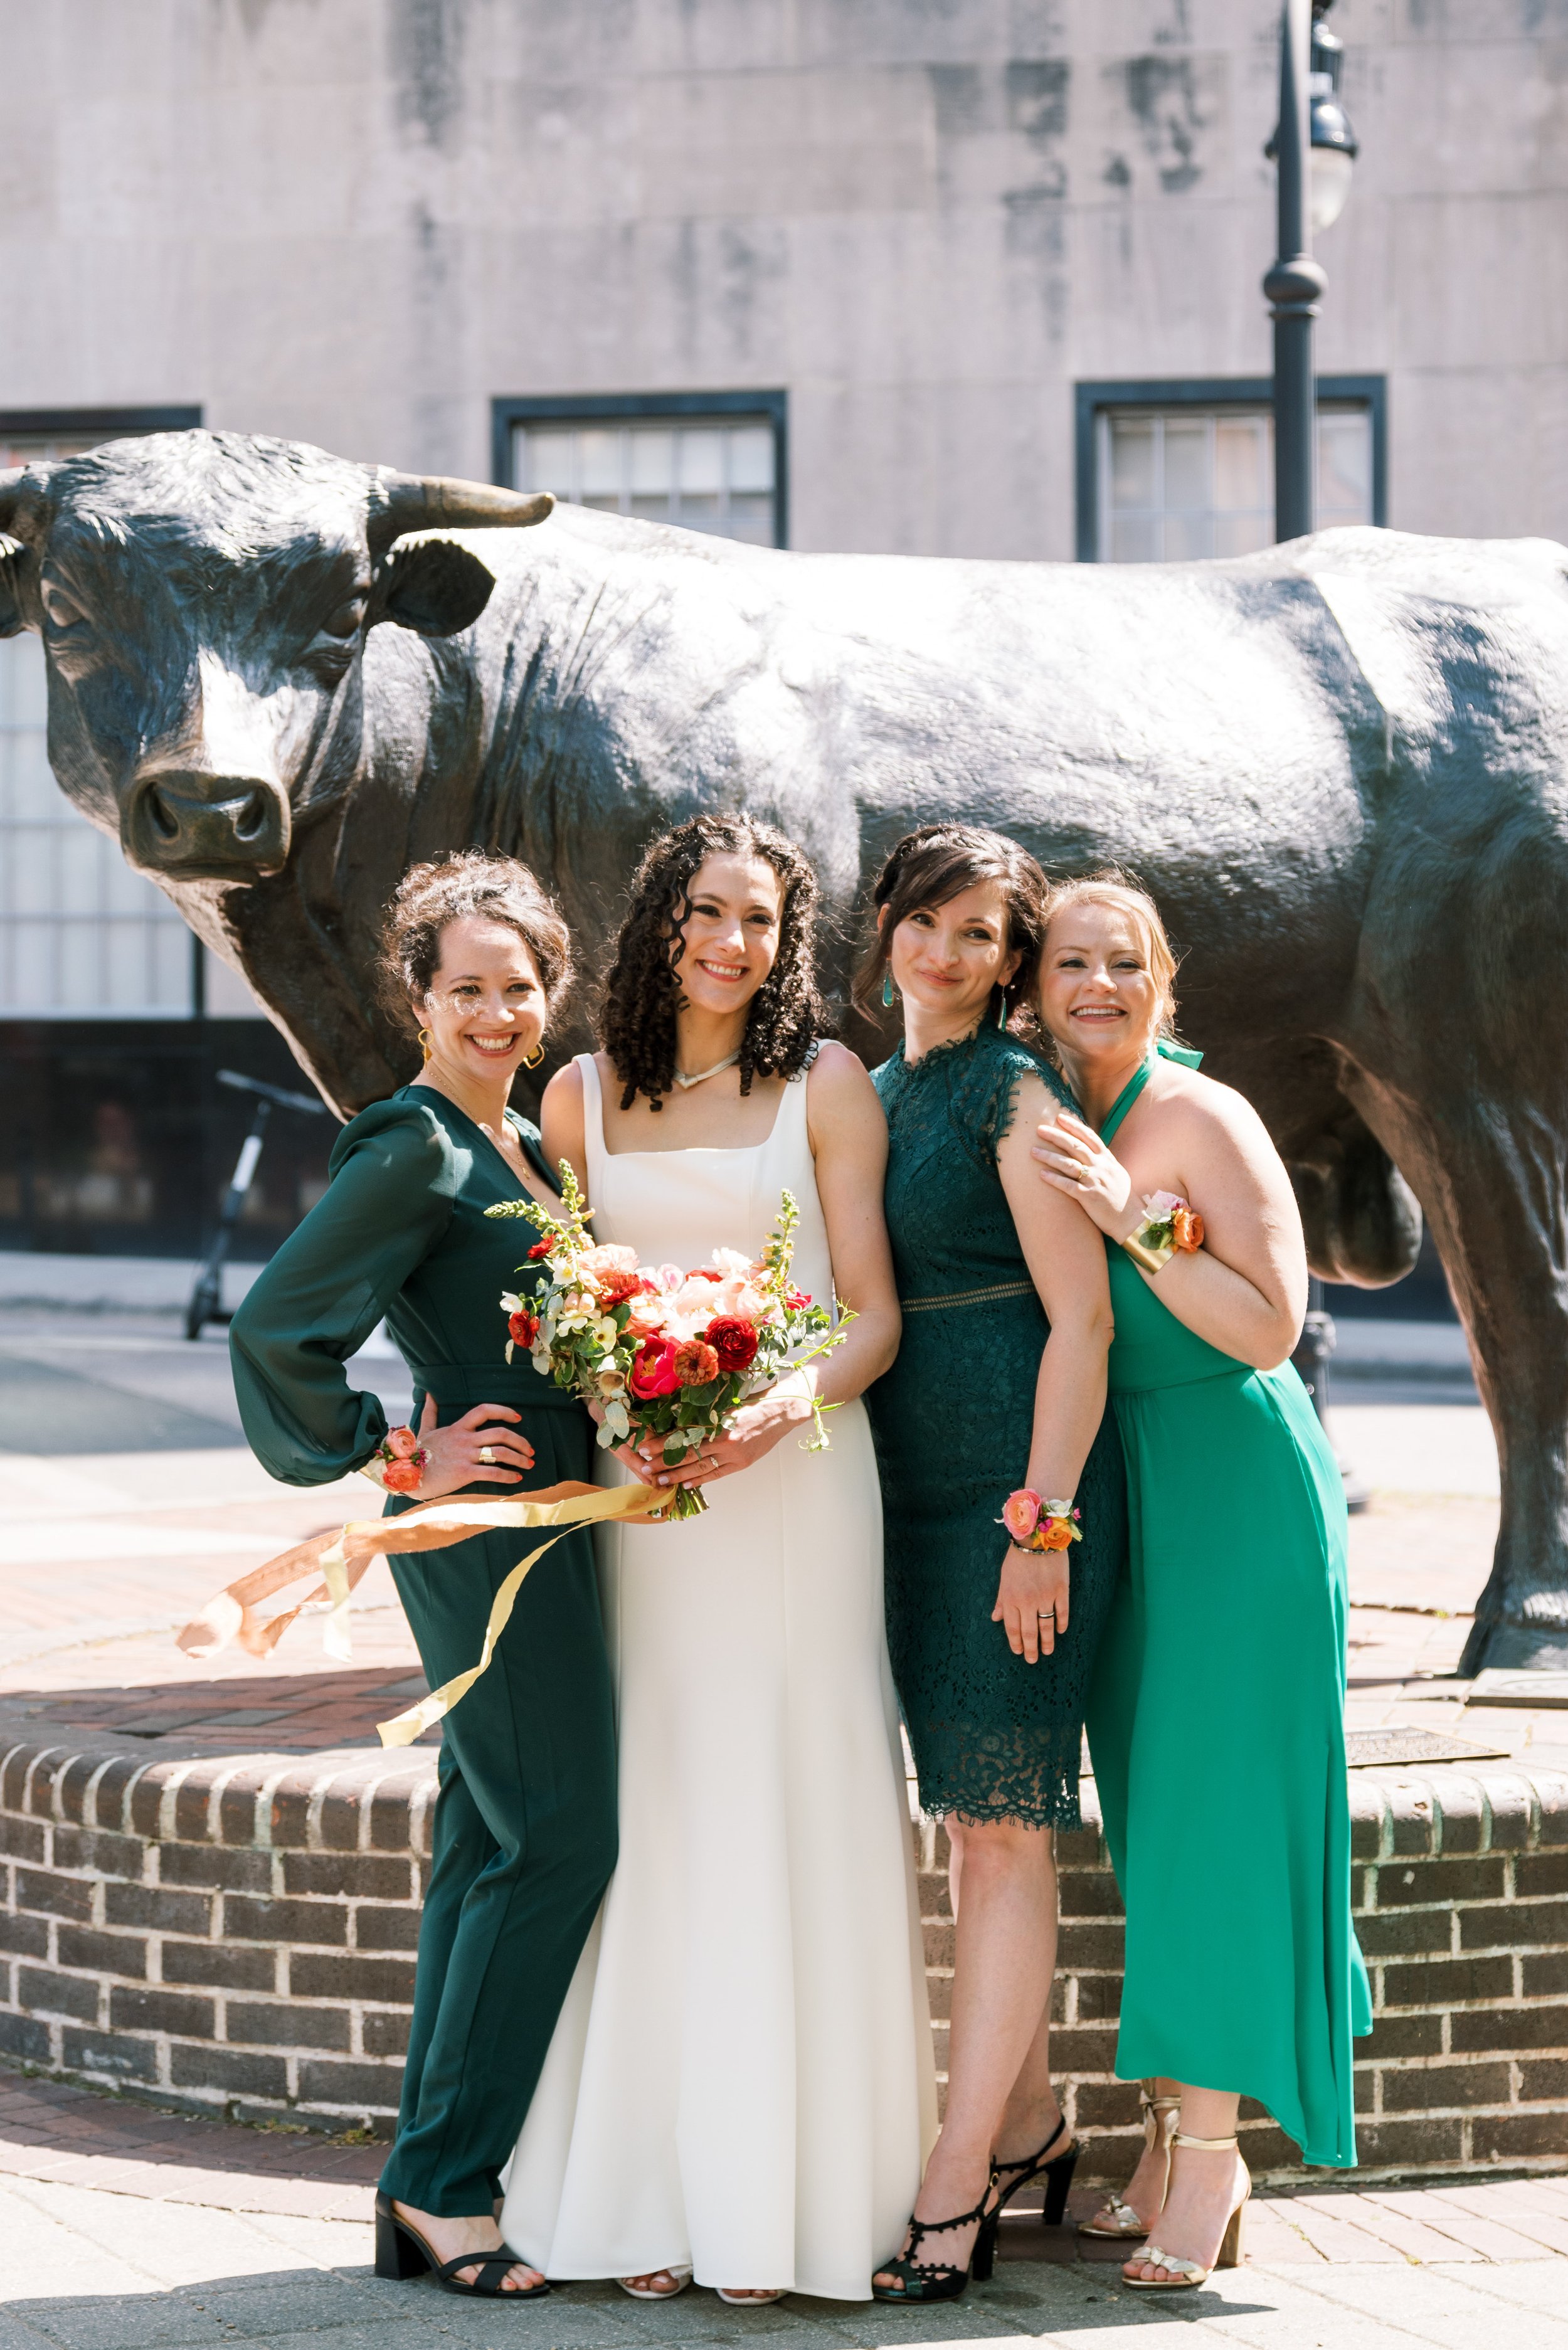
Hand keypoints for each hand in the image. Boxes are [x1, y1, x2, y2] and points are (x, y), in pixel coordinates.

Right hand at [410, 1393, 534, 1498]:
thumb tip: (428, 1393)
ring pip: (501, 1453)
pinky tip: (516, 1479)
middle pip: (500, 1433)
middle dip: (520, 1441)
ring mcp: (465, 1456)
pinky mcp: (464, 1473)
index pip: (485, 1410)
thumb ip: (430, 1411)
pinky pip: (493, 1473)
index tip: (518, 1418)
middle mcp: (464, 1439)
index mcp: (458, 1427)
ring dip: (519, 1459)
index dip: (504, 1411)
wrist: (406, 1476)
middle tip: (530, 1451)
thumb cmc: (417, 1453)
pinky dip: (509, 1476)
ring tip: (529, 1465)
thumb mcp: (425, 1429)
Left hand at [628, 1382, 814, 1490]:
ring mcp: (734, 1454)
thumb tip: (676, 1425)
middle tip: (645, 1467)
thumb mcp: (725, 1406)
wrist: (782, 1411)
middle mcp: (724, 1440)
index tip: (644, 1446)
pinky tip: (686, 1485)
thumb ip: (704, 1417)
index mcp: (718, 1422)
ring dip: (678, 1475)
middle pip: (687, 1454)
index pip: (682, 1436)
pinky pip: (717, 1474)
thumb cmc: (753, 1403)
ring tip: (660, 1480)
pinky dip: (701, 1480)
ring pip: (700, 1468)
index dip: (662, 1443)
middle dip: (664, 1462)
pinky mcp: (742, 1463)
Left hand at [992, 1543, 1069, 1662]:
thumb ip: (1002, 1600)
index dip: (1015, 1642)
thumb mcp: (1004, 1578)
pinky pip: (1062, 1612)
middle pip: (1029, 1631)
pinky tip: (1060, 1632)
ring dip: (1047, 1642)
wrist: (1037, 1538)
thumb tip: (995, 1618)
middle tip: (1033, 1660)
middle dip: (1031, 1648)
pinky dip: (1061, 1624)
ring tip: (1047, 1652)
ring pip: (1046, 1626)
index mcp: (1011, 1598)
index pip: (1012, 1627)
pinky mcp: (1061, 1590)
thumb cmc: (1018, 1558)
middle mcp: (1027, 1601)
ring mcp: (1045, 1597)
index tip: (1019, 1652)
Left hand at [1031, 1109, 1134, 1236]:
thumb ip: (1103, 1160)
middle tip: (1039, 1129)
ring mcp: (1095, 1182)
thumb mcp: (1116, 1172)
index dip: (1074, 1126)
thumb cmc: (1122, 1196)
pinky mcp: (1089, 1197)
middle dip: (1056, 1136)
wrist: (1132, 1219)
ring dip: (1049, 1156)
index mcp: (1108, 1159)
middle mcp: (1101, 1167)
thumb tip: (1090, 1149)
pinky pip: (1069, 1186)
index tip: (1059, 1117)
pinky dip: (1054, 1179)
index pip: (1089, 1137)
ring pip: (1069, 1164)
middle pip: (1075, 1146)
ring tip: (1033, 1151)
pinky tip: (1041, 1174)